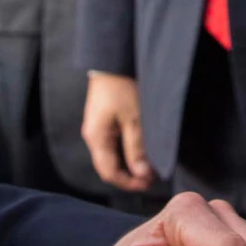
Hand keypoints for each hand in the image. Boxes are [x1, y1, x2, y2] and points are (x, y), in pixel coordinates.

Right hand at [83, 72, 154, 189]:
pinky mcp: (103, 120)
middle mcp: (93, 136)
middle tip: (151, 177)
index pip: (109, 172)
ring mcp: (97, 128)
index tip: (148, 184)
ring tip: (148, 164)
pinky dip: (126, 152)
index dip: (129, 183)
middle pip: (108, 166)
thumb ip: (136, 148)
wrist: (112, 60)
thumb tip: (141, 174)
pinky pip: (113, 144)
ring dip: (129, 164)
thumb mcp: (134, 119)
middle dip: (129, 176)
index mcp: (97, 138)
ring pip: (111, 156)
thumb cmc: (122, 87)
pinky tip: (139, 149)